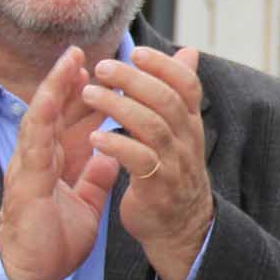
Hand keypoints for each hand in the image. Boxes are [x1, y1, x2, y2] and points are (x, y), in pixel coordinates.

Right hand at [0, 46, 121, 279]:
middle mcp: (40, 159)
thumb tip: (109, 157)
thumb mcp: (84, 205)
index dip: (86, 96)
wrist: (28, 275)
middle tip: (84, 50)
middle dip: (69, 81)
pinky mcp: (24, 183)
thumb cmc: (52, 242)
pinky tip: (52, 98)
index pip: (71, 122)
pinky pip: (34, 146)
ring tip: (70, 61)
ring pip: (41, 118)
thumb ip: (94, 179)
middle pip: (55, 112)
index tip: (106, 71)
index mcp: (56, 163)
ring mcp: (29, 168)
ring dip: (55, 89)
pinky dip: (43, 119)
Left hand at [81, 47, 214, 279]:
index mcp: (190, 123)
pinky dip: (117, 146)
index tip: (136, 52)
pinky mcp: (157, 189)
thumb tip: (188, 52)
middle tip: (102, 67)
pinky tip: (96, 136)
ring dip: (119, 107)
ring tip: (89, 93)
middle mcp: (187, 140)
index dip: (163, 66)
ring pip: (152, 127)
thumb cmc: (172, 172)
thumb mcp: (181, 129)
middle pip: (165, 100)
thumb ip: (178, 92)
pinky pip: (140, 161)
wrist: (180, 228)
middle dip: (134, 80)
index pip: (186, 85)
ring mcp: (174, 165)